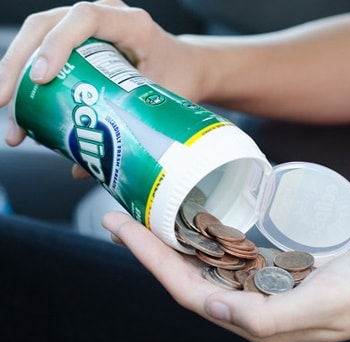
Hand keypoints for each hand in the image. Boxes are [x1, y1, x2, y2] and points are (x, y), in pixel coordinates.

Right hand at [0, 0, 204, 147]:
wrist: (185, 65)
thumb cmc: (177, 80)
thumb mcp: (160, 104)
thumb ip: (129, 132)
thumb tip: (82, 171)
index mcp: (133, 24)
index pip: (86, 18)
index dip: (58, 43)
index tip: (41, 79)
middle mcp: (106, 14)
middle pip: (47, 24)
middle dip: (18, 63)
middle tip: (4, 102)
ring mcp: (87, 23)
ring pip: (37, 35)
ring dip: (14, 72)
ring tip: (9, 116)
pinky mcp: (75, 36)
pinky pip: (42, 47)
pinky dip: (26, 76)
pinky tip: (19, 108)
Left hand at [102, 211, 349, 341]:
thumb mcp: (320, 307)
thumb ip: (265, 315)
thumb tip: (212, 307)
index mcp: (256, 321)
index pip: (188, 291)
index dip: (152, 260)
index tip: (122, 228)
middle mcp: (253, 307)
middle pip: (189, 278)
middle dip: (153, 248)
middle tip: (123, 216)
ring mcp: (263, 289)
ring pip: (207, 267)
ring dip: (177, 243)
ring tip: (151, 216)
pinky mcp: (276, 272)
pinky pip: (232, 257)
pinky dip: (210, 240)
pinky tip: (200, 224)